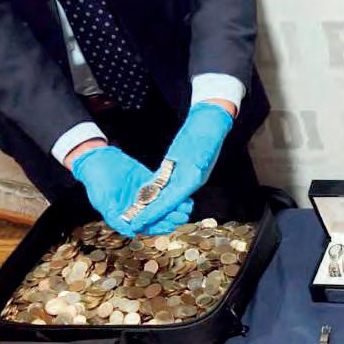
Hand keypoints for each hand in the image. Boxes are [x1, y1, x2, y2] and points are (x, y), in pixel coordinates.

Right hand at [66, 141, 191, 235]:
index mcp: (129, 217)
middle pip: (159, 217)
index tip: (170, 226)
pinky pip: (164, 189)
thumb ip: (115, 219)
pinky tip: (184, 193)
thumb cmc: (97, 184)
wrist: (98, 160)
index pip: (147, 226)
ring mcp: (146, 196)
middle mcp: (139, 208)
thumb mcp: (103, 203)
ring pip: (164, 204)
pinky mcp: (150, 183)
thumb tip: (131, 233)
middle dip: (171, 217)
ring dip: (176, 206)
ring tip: (187, 206)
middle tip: (183, 216)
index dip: (159, 227)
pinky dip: (173, 192)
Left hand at [127, 102, 233, 230]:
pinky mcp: (181, 170)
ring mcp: (187, 177)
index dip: (154, 213)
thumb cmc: (204, 130)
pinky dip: (155, 194)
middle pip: (167, 203)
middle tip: (133, 224)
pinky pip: (166, 186)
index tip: (139, 223)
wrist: (210, 120)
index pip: (170, 200)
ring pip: (166, 197)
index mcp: (194, 177)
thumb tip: (174, 182)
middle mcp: (190, 181)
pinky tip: (143, 198)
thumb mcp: (194, 146)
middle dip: (151, 214)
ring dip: (152, 207)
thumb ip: (184, 165)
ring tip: (136, 216)